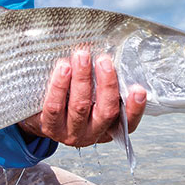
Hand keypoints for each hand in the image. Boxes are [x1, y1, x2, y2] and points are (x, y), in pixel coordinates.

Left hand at [18, 50, 145, 147]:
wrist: (44, 116)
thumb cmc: (75, 99)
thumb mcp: (95, 96)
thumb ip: (105, 82)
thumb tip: (112, 50)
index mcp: (110, 127)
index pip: (129, 122)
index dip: (135, 108)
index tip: (139, 89)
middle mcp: (93, 133)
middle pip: (106, 111)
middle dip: (106, 84)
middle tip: (103, 60)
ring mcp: (71, 133)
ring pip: (80, 106)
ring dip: (82, 79)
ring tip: (81, 56)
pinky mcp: (51, 128)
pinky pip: (54, 107)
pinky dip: (59, 86)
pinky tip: (63, 68)